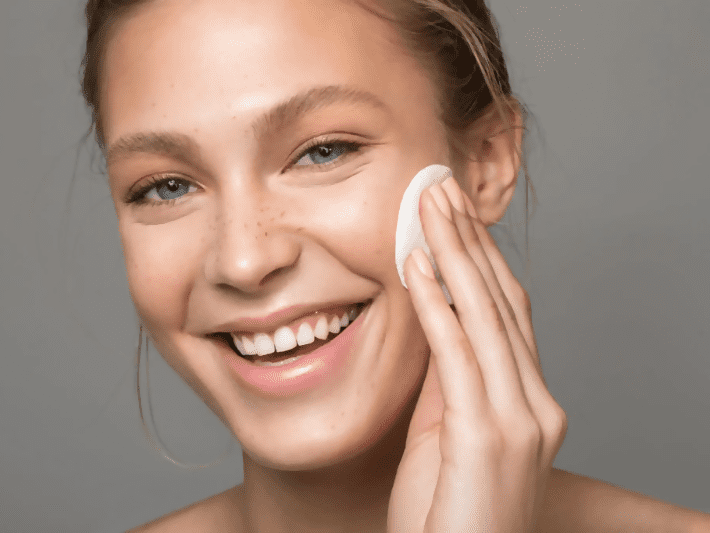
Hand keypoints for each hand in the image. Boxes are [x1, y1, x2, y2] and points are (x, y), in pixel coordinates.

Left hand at [387, 177, 567, 532]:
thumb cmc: (448, 513)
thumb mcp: (446, 434)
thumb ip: (448, 381)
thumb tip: (435, 324)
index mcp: (529, 401)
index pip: (508, 312)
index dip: (481, 258)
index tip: (455, 215)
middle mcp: (536, 402)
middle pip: (503, 301)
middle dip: (470, 240)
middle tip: (442, 188)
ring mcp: (520, 419)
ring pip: (485, 315)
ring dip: (454, 254)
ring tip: (429, 205)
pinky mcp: (489, 435)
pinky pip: (458, 354)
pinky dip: (436, 303)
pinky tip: (416, 263)